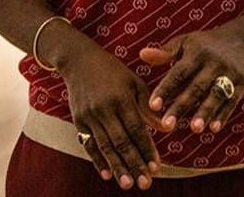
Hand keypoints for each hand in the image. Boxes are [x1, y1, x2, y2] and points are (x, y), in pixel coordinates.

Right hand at [57, 41, 161, 190]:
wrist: (79, 60)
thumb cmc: (112, 71)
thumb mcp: (134, 81)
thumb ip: (147, 106)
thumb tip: (165, 127)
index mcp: (121, 97)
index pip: (137, 128)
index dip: (146, 148)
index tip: (157, 166)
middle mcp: (104, 109)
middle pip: (121, 141)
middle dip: (134, 164)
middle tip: (145, 183)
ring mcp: (89, 116)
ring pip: (105, 146)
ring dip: (117, 167)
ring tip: (128, 184)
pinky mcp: (78, 120)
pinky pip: (88, 144)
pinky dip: (97, 160)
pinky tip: (106, 174)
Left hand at [139, 27, 243, 134]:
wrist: (241, 39)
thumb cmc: (204, 44)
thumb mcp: (185, 42)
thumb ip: (165, 52)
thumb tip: (142, 55)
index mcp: (197, 52)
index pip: (178, 73)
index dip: (165, 89)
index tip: (152, 106)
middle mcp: (214, 62)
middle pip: (196, 87)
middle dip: (181, 106)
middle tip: (167, 125)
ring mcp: (229, 73)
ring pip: (215, 95)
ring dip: (205, 112)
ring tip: (193, 128)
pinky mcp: (242, 83)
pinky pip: (232, 101)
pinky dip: (223, 115)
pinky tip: (213, 128)